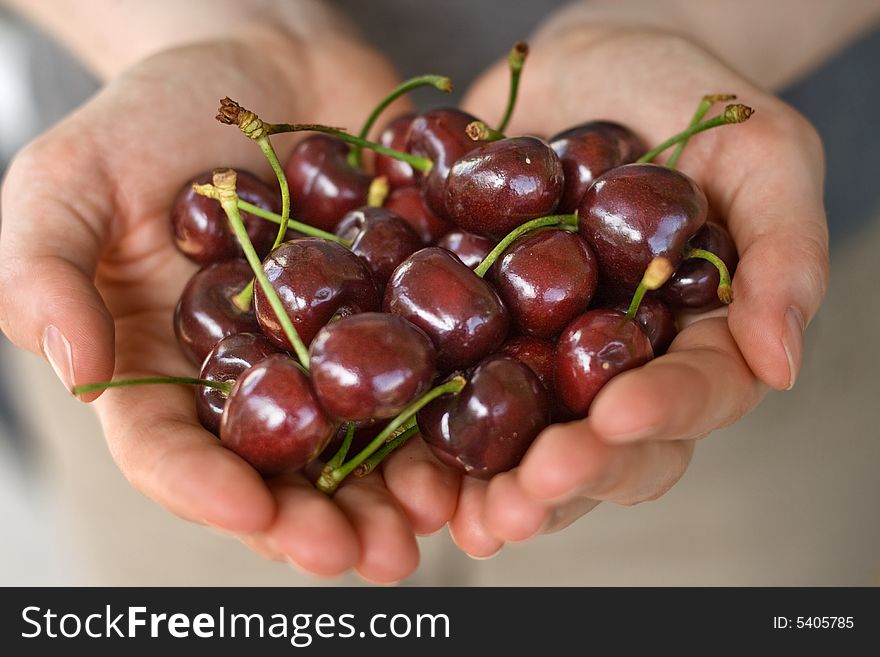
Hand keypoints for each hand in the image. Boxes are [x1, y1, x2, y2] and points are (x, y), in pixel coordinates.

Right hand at [0, 33, 454, 582]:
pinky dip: (451, 404)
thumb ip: (43, 270)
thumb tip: (74, 366)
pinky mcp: (394, 311)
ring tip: (437, 521)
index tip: (252, 515)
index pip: (172, 452)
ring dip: (400, 487)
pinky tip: (481, 435)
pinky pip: (425, 364)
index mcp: (165, 370)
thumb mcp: (68, 182)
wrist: (258, 63)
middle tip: (370, 557)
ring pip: (363, 436)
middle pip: (283, 468)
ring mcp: (329, 349)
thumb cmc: (145, 120)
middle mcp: (253, 377)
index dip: (208, 491)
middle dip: (324, 518)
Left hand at [430, 25, 828, 555]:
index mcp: (692, 336)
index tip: (618, 415)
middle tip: (527, 497)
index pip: (692, 394)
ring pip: (529, 442)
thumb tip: (782, 362)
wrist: (580, 68)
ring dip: (499, 488)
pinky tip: (409, 466)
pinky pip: (454, 390)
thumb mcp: (759, 155)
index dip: (660, 414)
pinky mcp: (476, 335)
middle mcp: (615, 363)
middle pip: (607, 447)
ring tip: (472, 516)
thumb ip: (784, 250)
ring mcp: (542, 355)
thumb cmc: (683, 98)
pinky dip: (433, 435)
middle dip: (570, 476)